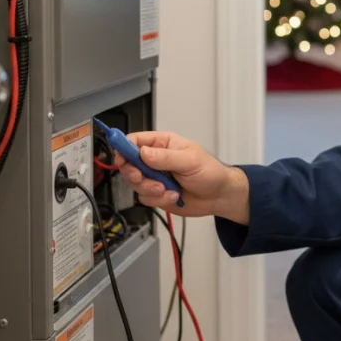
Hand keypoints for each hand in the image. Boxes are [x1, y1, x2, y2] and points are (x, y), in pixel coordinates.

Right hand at [112, 131, 249, 222]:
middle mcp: (155, 159)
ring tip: (168, 189)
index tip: (122, 159)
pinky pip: (145, 198)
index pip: (135, 141)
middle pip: (129, 164)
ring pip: (135, 183)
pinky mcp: (156, 193)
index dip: (124, 148)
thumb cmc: (210, 172)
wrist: (219, 196)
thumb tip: (143, 153)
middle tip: (143, 178)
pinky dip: (158, 200)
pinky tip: (173, 196)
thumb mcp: (190, 161)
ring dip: (150, 189)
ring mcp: (155, 177)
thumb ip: (166, 157)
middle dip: (134, 173)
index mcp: (163, 144)